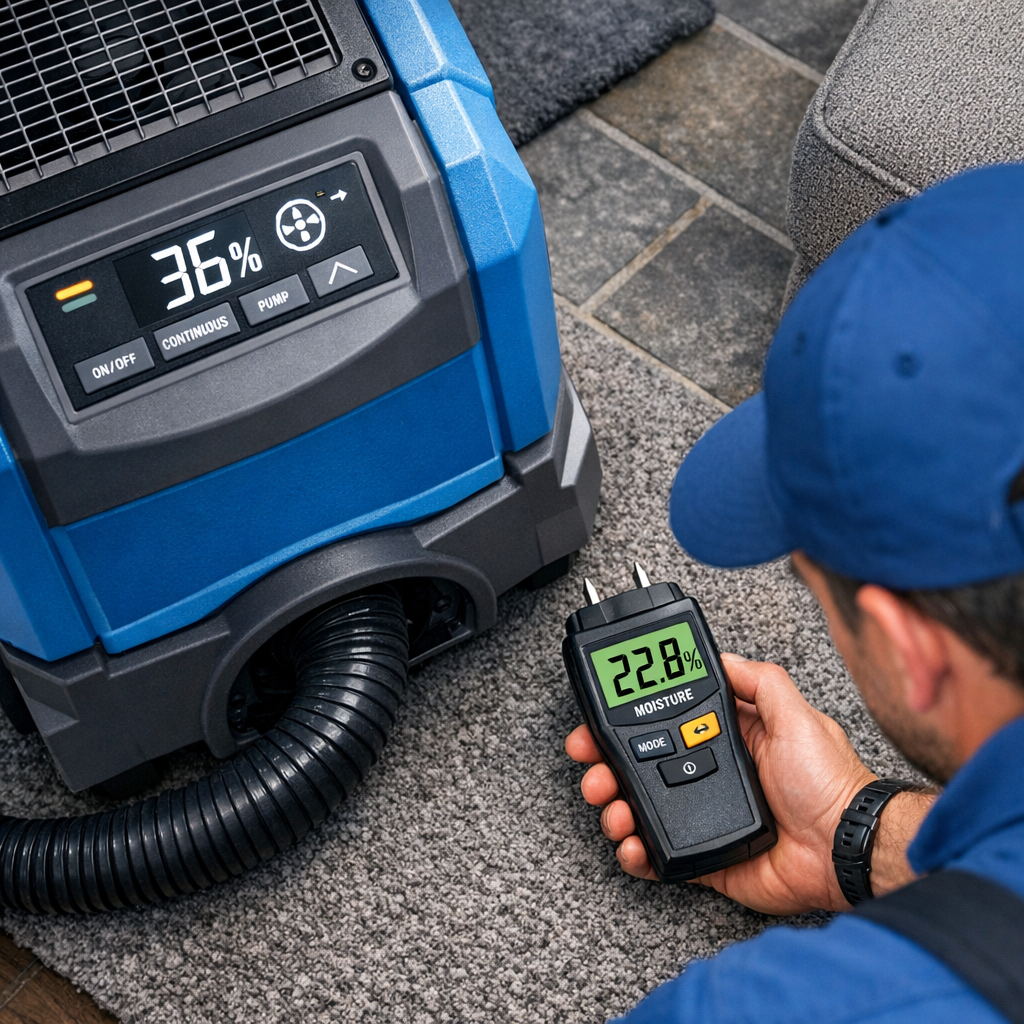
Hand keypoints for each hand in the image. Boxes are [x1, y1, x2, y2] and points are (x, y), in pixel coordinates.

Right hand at [565, 654, 932, 913]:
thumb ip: (761, 681)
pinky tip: (631, 843)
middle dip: (606, 765)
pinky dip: (636, 852)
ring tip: (612, 808)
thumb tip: (724, 656)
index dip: (627, 721)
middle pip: (640, 766)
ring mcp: (703, 815)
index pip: (664, 723)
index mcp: (728, 739)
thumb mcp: (797, 716)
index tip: (600, 723)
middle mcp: (710, 774)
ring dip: (615, 807)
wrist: (845, 850)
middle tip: (592, 767)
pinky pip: (659, 855)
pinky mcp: (704, 856)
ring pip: (640, 808)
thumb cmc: (830, 784)